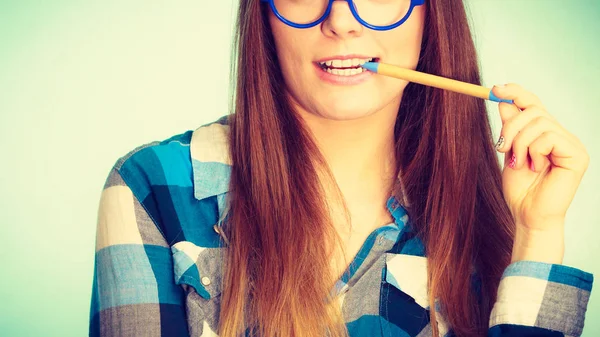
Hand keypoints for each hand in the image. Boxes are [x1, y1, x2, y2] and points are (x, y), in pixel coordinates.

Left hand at [491, 84, 589, 261]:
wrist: (528, 216)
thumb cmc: (520, 189)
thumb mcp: (509, 152)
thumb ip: (509, 128)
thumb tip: (503, 100)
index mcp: (545, 133)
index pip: (534, 103)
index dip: (516, 92)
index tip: (495, 88)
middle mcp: (561, 135)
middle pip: (533, 110)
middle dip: (511, 126)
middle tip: (501, 147)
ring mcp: (571, 144)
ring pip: (539, 122)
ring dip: (520, 142)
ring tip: (519, 163)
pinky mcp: (577, 155)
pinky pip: (550, 136)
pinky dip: (534, 151)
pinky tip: (535, 167)